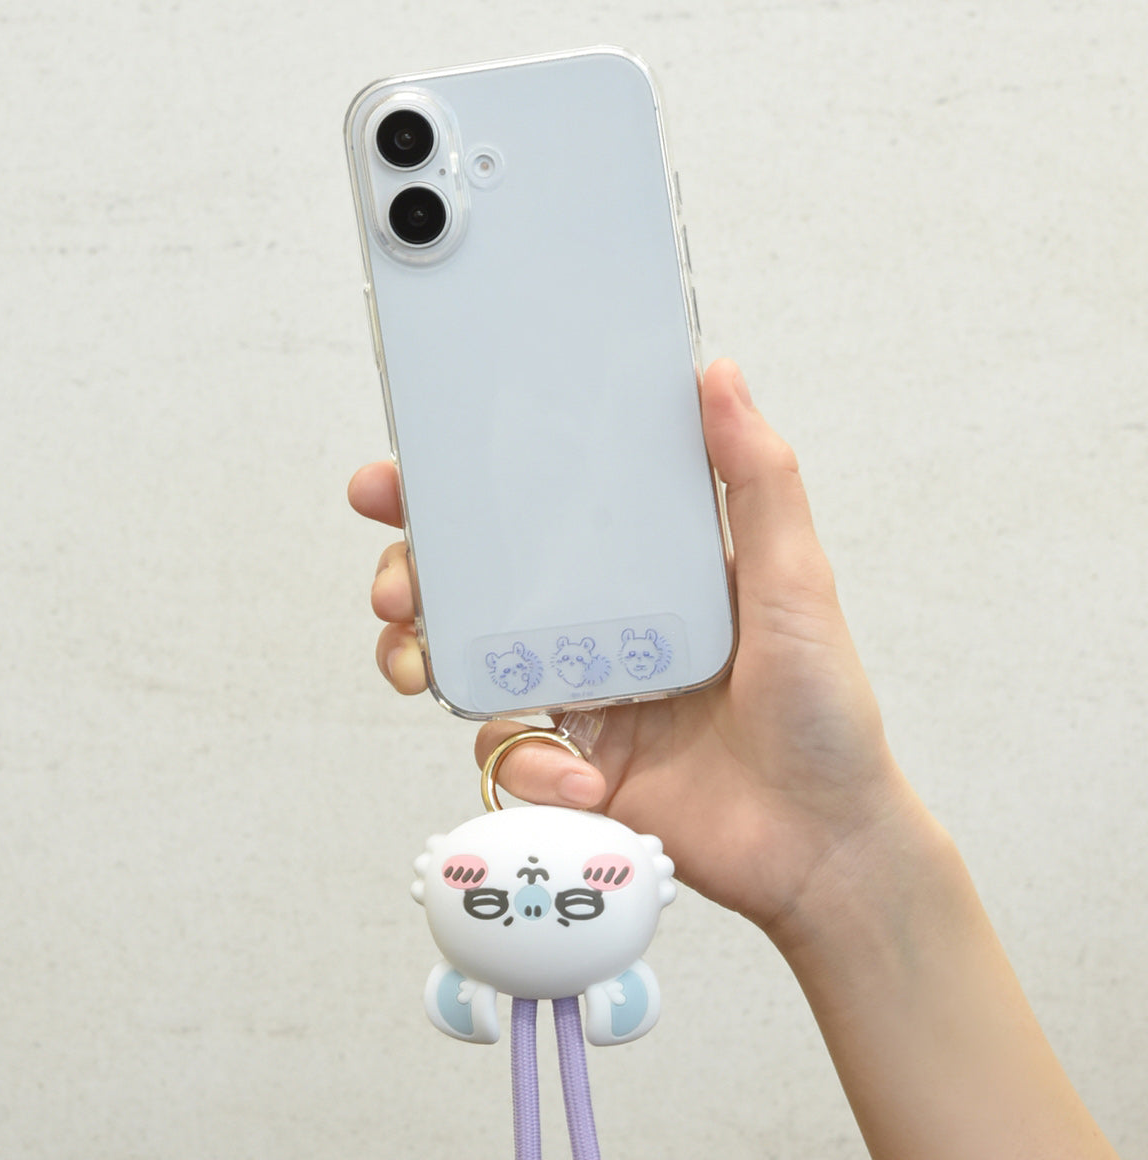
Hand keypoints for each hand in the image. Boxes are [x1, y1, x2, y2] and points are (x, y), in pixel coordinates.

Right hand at [349, 358, 921, 936]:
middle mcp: (597, 630)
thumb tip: (719, 376)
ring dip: (423, 659)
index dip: (459, 495)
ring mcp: (579, 701)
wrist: (823, 844)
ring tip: (419, 666)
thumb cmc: (824, 711)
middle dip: (412, 576)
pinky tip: (579, 778)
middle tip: (396, 583)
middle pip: (474, 588)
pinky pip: (509, 756)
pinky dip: (528, 768)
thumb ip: (758, 481)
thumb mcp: (794, 581)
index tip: (400, 480)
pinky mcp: (572, 770)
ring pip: (466, 666)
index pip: (534, 517)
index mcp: (639, 574)